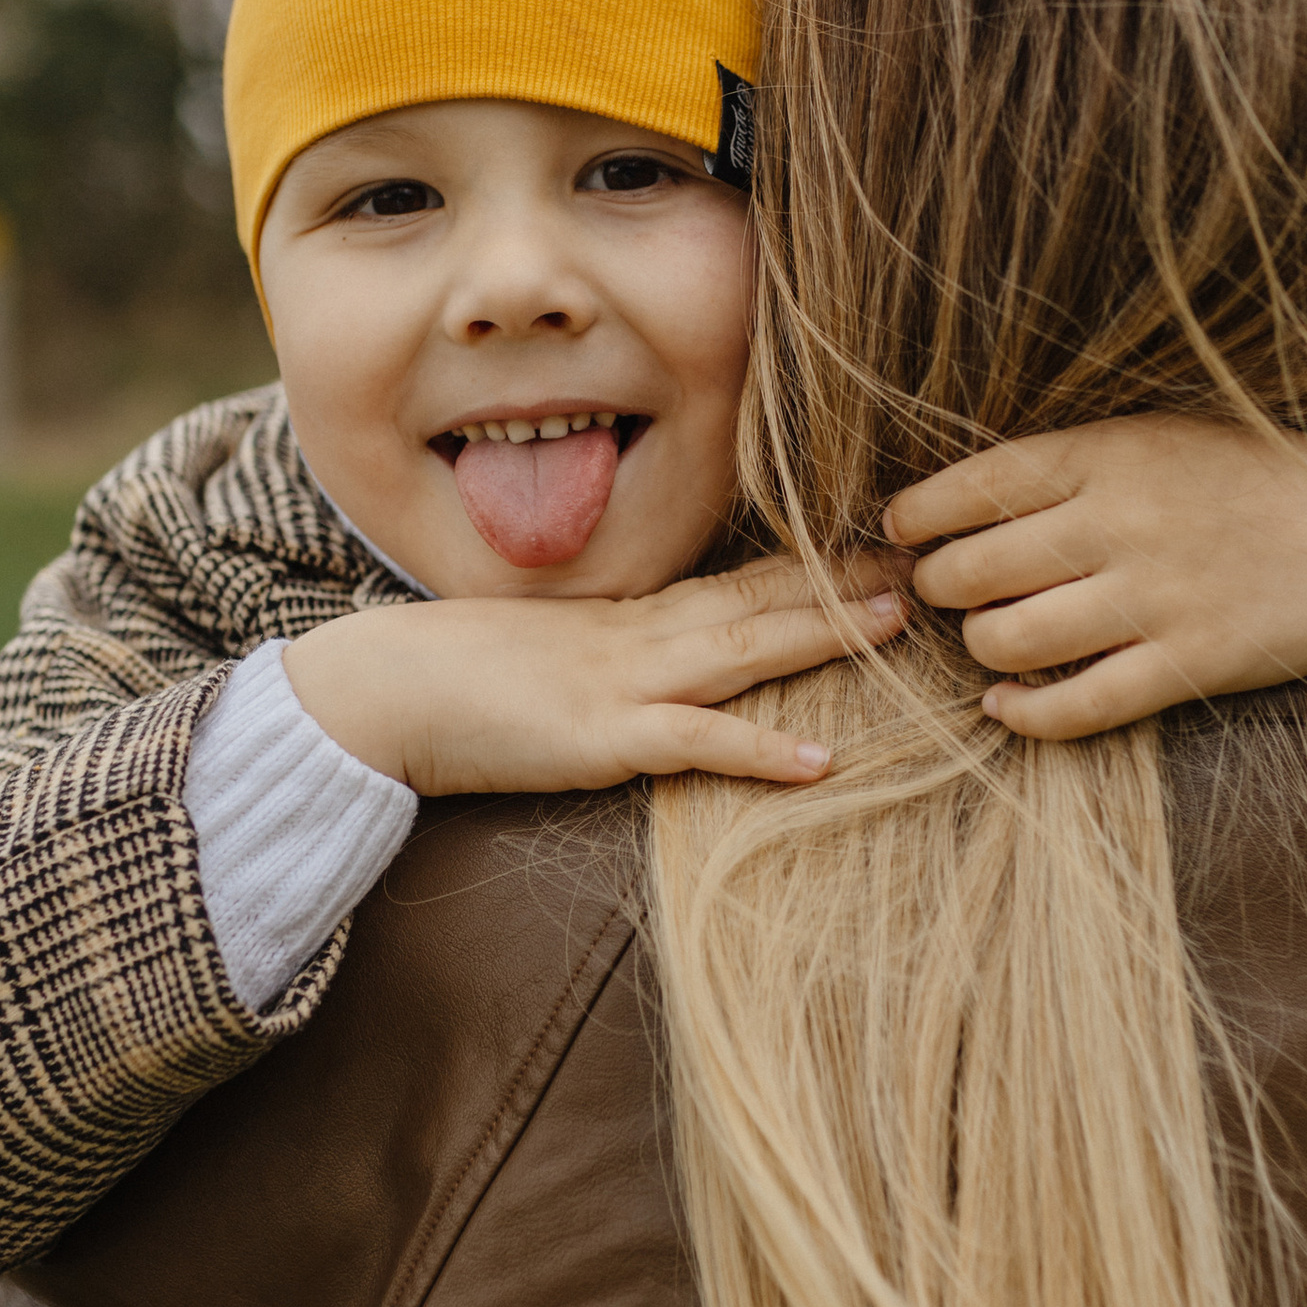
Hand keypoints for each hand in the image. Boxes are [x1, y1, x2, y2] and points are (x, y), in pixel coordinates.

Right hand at [279, 551, 907, 794]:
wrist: (378, 688)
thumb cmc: (450, 678)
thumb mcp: (546, 655)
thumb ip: (605, 658)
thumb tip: (650, 667)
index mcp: (627, 620)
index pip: (736, 581)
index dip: (810, 565)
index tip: (876, 546)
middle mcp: (638, 638)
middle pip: (759, 600)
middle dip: (846, 583)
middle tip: (928, 560)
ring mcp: (624, 684)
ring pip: (744, 650)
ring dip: (826, 636)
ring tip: (902, 624)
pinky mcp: (602, 738)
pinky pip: (697, 742)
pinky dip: (762, 750)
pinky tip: (823, 759)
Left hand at [882, 417, 1306, 741]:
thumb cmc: (1246, 480)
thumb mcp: (1155, 438)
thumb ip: (1067, 466)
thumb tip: (953, 502)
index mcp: (1109, 454)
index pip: (974, 485)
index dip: (916, 516)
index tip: (899, 531)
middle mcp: (1123, 522)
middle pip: (972, 571)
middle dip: (936, 587)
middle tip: (941, 592)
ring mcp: (1156, 598)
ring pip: (1008, 641)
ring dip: (979, 647)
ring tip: (989, 638)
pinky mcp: (1188, 664)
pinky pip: (1075, 707)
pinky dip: (1022, 715)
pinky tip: (1006, 706)